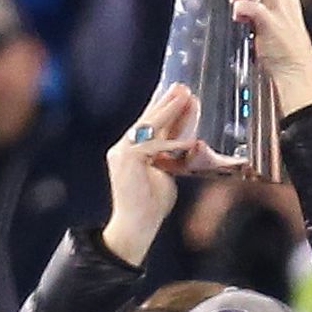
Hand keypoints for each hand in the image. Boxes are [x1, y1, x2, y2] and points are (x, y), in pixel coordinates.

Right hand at [102, 83, 203, 264]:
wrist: (135, 224)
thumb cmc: (151, 204)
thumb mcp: (167, 171)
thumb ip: (172, 154)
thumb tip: (189, 138)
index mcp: (133, 150)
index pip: (150, 124)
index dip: (165, 107)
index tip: (180, 94)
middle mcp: (124, 147)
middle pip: (148, 119)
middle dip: (167, 102)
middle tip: (183, 87)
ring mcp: (122, 152)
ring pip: (148, 126)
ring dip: (169, 111)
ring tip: (185, 97)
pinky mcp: (126, 160)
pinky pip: (153, 146)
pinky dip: (172, 142)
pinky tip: (189, 138)